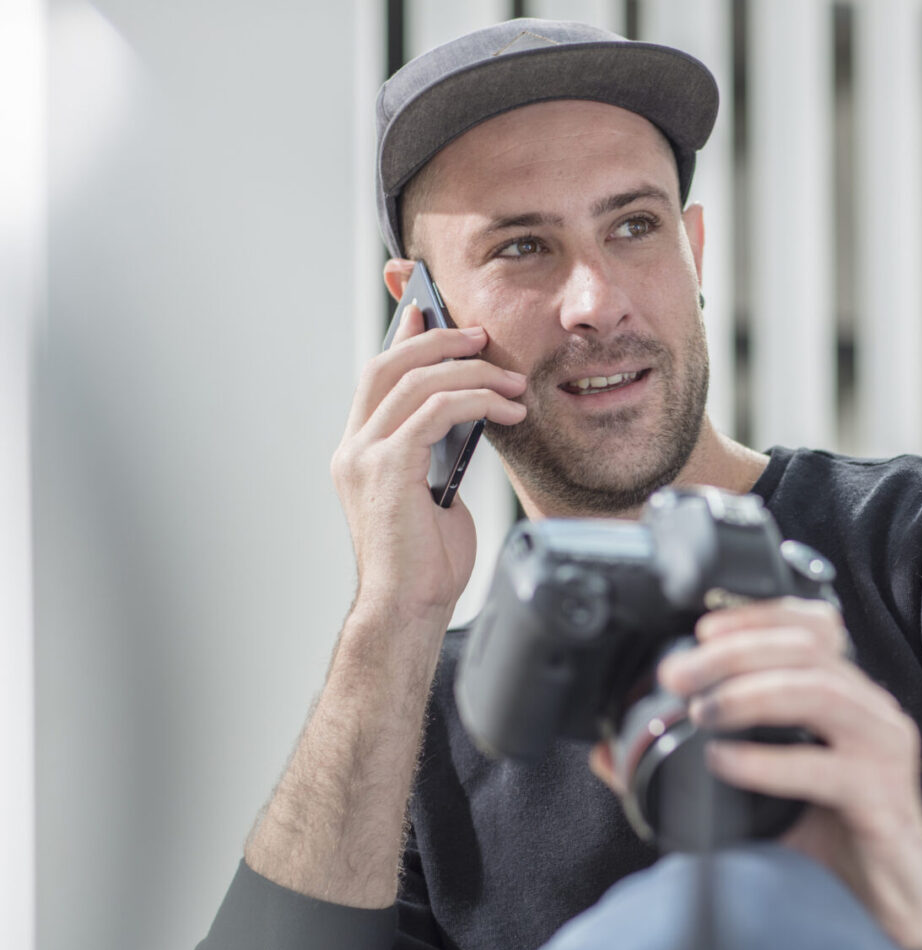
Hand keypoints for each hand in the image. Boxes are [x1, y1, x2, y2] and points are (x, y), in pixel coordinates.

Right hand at [330, 301, 527, 622]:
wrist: (409, 608)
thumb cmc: (427, 563)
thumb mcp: (436, 493)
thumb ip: (438, 453)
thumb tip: (469, 419)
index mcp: (360, 451)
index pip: (377, 377)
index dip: (404, 338)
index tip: (432, 313)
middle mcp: (354, 448)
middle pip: (388, 366)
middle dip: (438, 340)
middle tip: (482, 337)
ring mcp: (365, 457)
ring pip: (415, 382)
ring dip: (471, 372)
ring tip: (512, 381)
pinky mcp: (388, 469)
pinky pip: (436, 412)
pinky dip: (478, 402)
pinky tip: (509, 412)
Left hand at [651, 598, 921, 949]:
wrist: (899, 906)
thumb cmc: (835, 841)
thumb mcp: (764, 791)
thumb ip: (699, 764)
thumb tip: (614, 755)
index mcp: (848, 697)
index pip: (813, 625)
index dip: (757, 615)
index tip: (700, 628)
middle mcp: (872, 710)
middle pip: (808, 648)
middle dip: (735, 652)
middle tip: (679, 674)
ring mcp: (883, 749)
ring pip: (820, 691)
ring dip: (751, 692)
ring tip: (702, 710)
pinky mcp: (883, 796)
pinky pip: (824, 767)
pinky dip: (767, 760)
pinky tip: (725, 763)